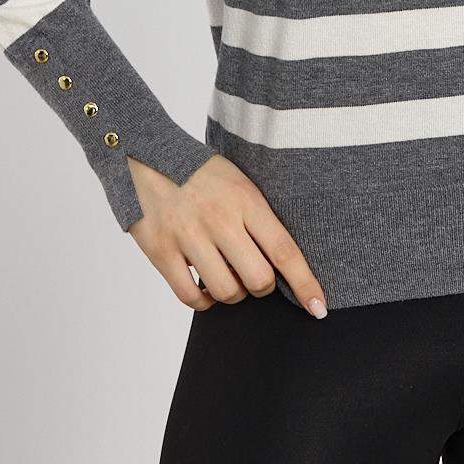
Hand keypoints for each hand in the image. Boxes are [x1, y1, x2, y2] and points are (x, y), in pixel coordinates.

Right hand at [126, 153, 328, 317]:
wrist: (144, 155)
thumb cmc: (199, 173)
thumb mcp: (238, 182)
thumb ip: (258, 217)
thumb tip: (280, 262)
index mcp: (245, 199)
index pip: (284, 250)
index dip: (305, 284)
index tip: (319, 308)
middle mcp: (219, 218)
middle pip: (259, 279)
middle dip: (262, 287)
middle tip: (254, 277)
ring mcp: (188, 236)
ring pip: (226, 292)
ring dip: (233, 294)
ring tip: (226, 277)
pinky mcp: (161, 250)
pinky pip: (190, 296)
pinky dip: (203, 302)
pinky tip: (204, 289)